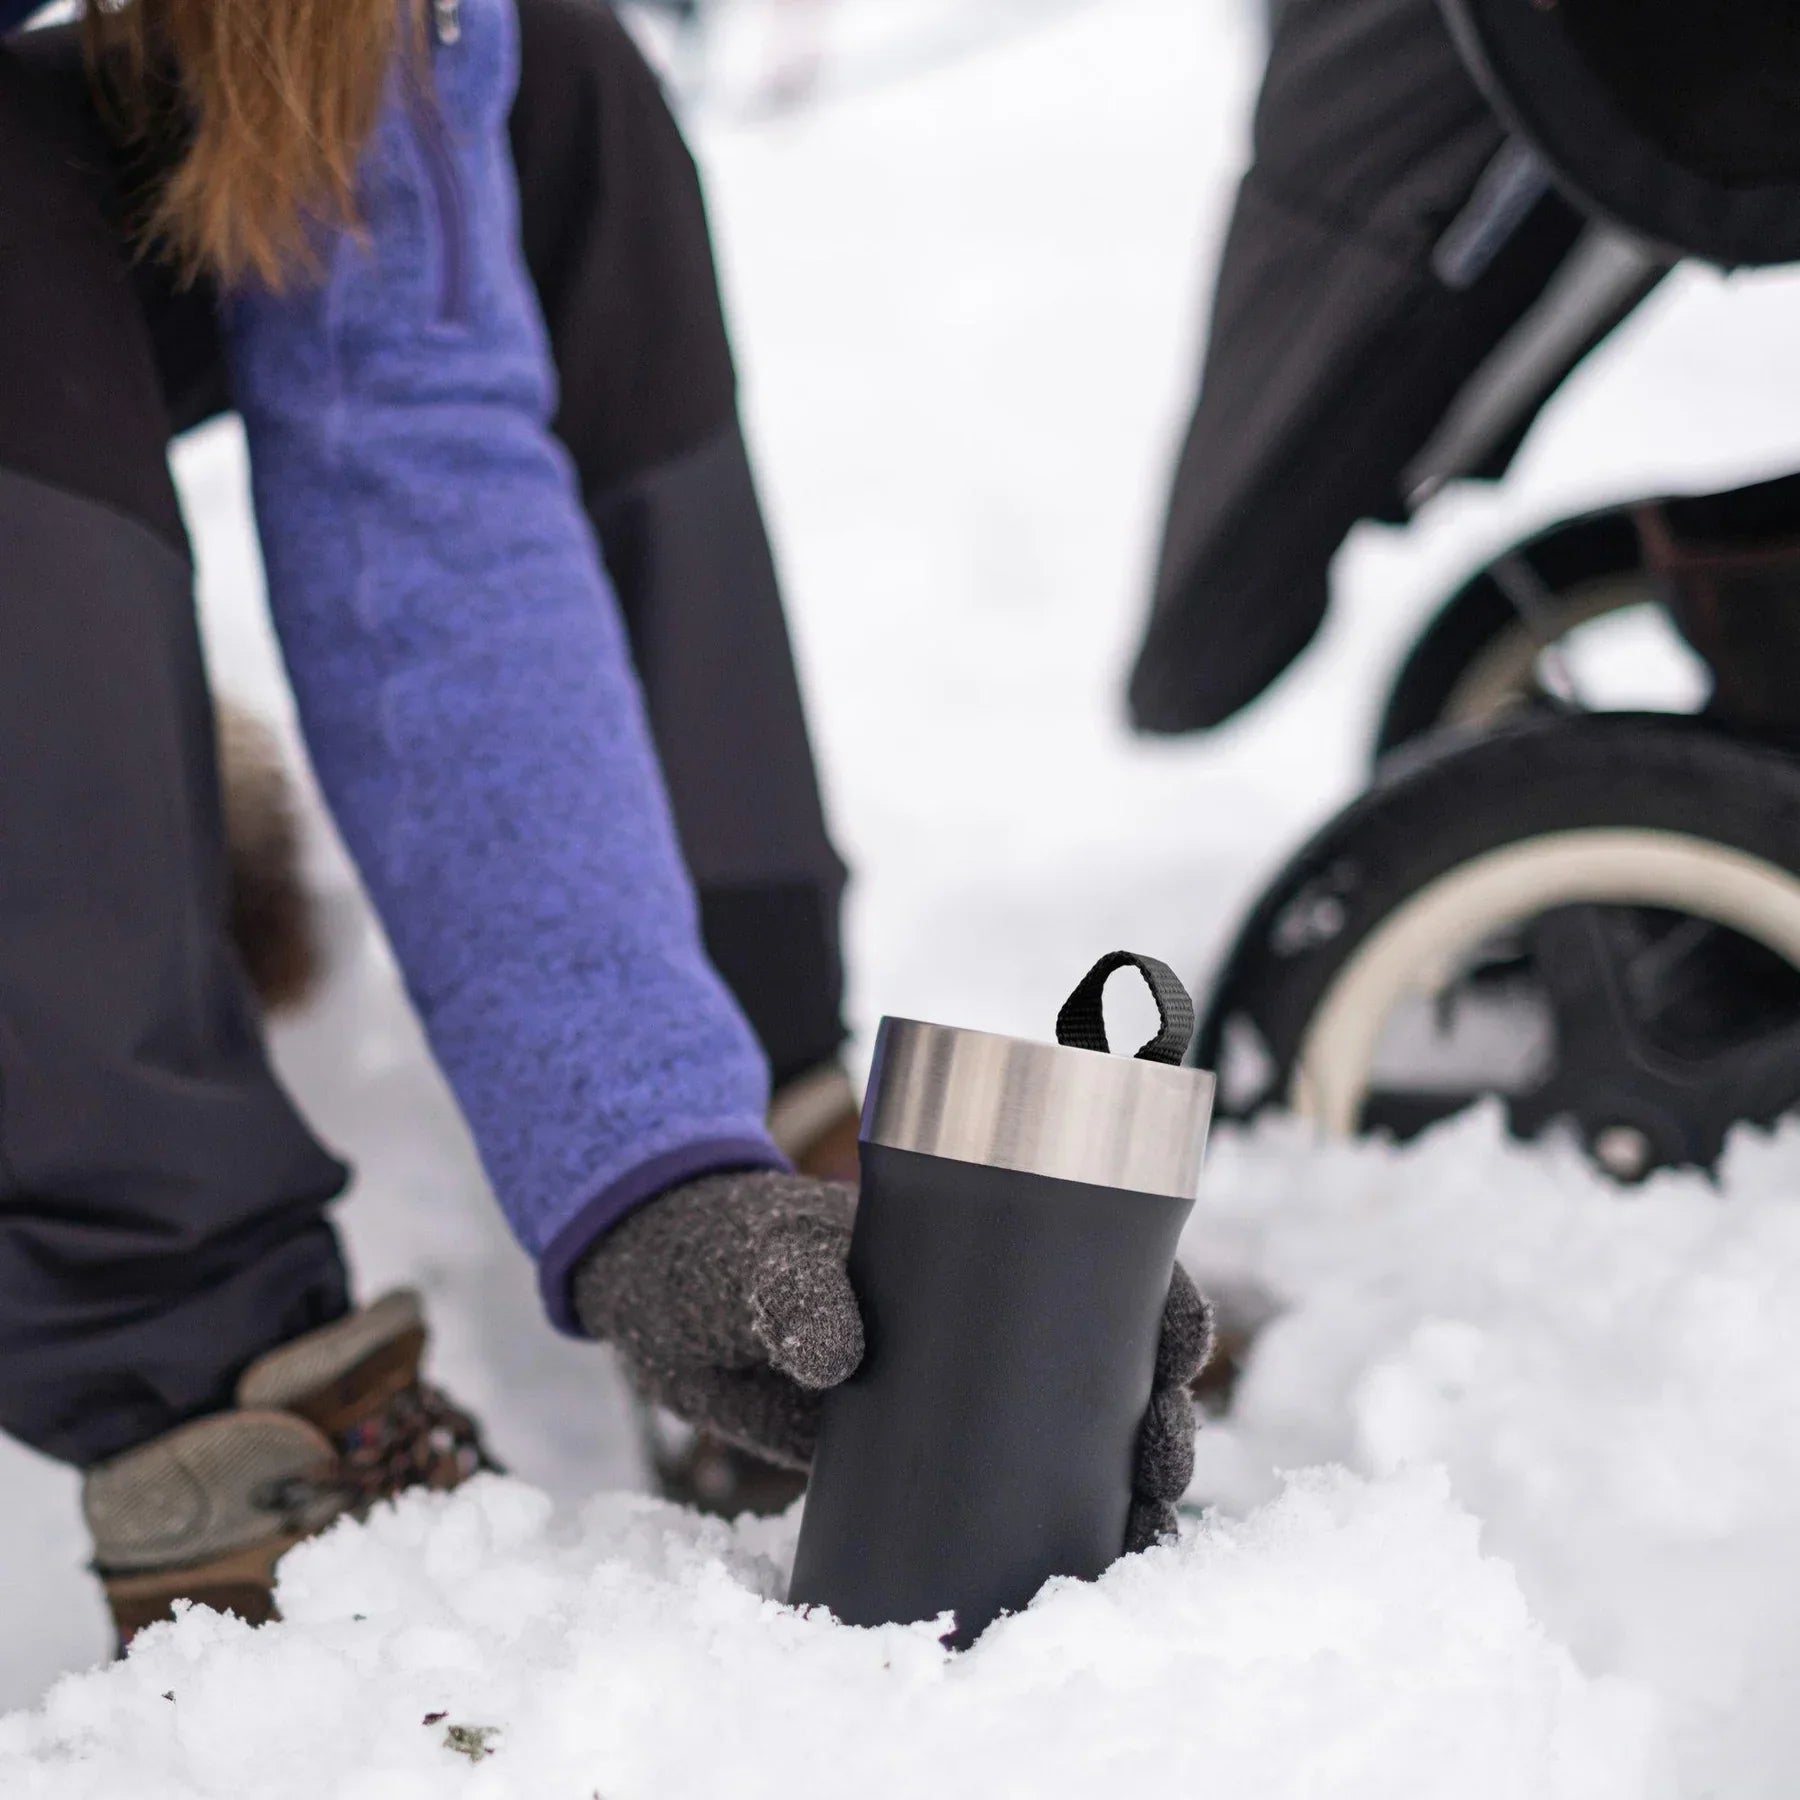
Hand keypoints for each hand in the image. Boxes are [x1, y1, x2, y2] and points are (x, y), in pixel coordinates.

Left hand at [572, 1170, 1211, 1546]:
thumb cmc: (734, 1251)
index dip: (1164, 1301)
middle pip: (1116, 1363)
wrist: (672, 1302)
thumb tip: (840, 1358)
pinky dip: (1057, 1527)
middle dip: (1163, 1414)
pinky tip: (1084, 1568)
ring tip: (1141, 1534)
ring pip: (1079, 1435)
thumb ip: (796, 1291)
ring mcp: (962, 1390)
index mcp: (984, 1246)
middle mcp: (992, 1319)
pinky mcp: (922, 1455)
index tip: (1182, 1349)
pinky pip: (1010, 1490)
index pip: (1108, 1262)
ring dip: (1130, 1483)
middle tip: (1160, 1466)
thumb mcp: (767, 1260)